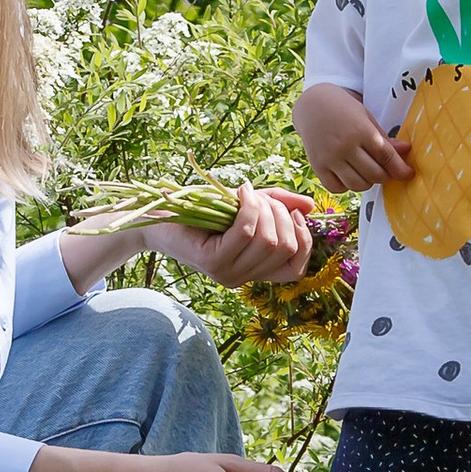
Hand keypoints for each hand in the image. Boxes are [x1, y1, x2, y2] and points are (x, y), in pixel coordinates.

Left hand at [153, 183, 315, 285]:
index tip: (294, 213)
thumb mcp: (250, 205)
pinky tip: (239, 193)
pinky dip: (248, 206)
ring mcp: (229, 274)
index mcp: (256, 270)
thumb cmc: (205, 210)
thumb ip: (280, 205)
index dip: (303, 239)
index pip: (296, 269)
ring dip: (264, 208)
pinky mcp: (213, 262)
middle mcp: (244, 278)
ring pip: (268, 240)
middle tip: (262, 198)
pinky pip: (246, 231)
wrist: (160, 216)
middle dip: (282, 215)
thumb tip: (310, 207)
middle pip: (285, 248)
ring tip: (247, 193)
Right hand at [296, 82, 411, 194]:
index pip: (386, 156)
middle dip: (385, 176)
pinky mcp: (318, 167)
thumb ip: (384, 138)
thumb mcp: (366, 118)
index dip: (400, 169)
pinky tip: (349, 174)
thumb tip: (406, 151)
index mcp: (360, 130)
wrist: (312, 105)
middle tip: (386, 170)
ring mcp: (330, 158)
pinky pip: (337, 188)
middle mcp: (344, 146)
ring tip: (367, 171)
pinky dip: (346, 186)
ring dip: (367, 182)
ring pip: (357, 185)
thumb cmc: (344, 109)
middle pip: (374, 174)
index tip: (408, 174)